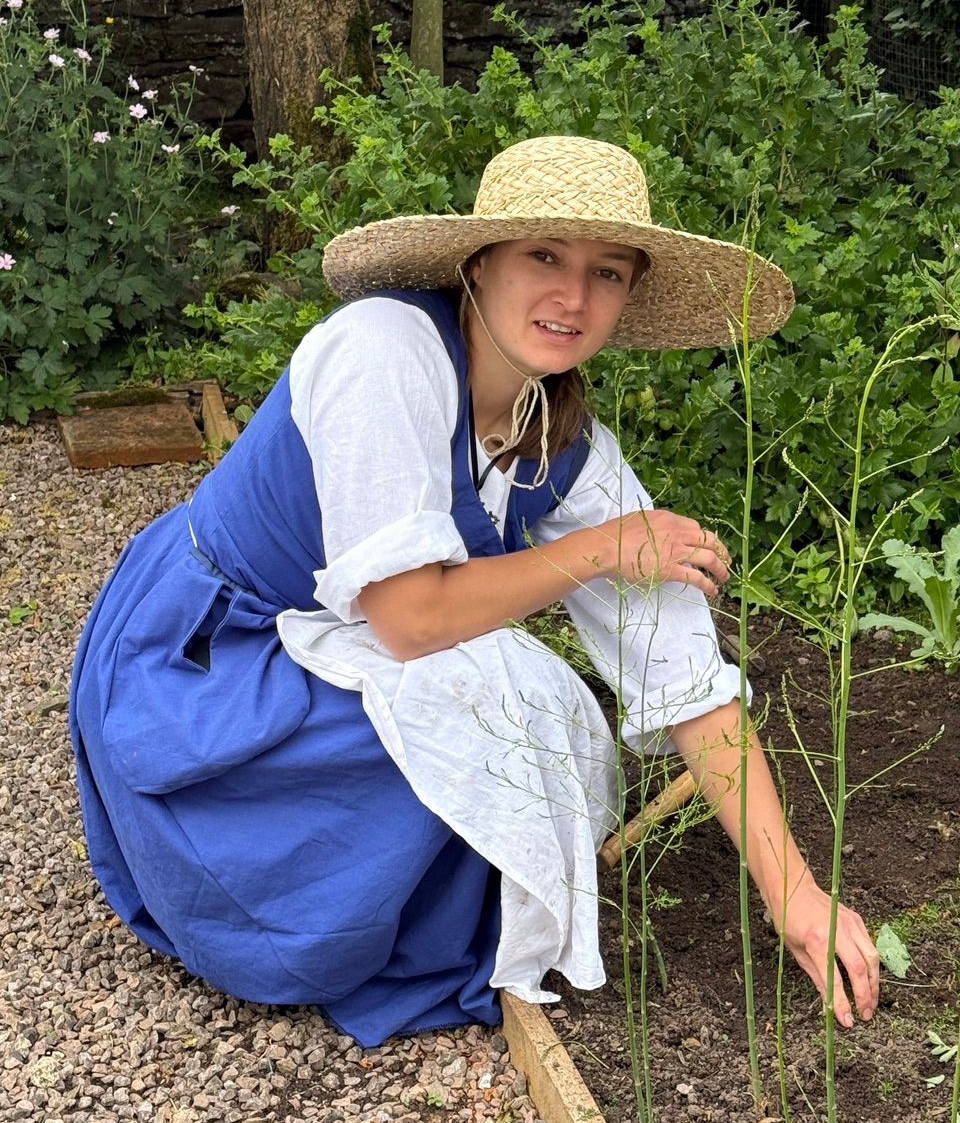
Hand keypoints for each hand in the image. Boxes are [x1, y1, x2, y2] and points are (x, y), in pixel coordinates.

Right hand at [600, 509, 730, 595]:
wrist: (607, 547)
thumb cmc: (616, 533)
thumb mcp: (640, 519)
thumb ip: (655, 525)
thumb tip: (660, 531)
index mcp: (669, 519)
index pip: (695, 527)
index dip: (703, 538)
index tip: (705, 545)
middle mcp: (678, 532)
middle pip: (709, 540)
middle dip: (721, 550)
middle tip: (725, 559)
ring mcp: (676, 552)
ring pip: (708, 558)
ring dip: (720, 568)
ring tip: (725, 576)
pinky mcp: (671, 570)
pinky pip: (696, 577)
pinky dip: (708, 585)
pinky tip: (713, 590)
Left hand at [775, 880, 879, 1027]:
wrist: (792, 887)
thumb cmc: (788, 918)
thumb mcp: (797, 951)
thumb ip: (817, 978)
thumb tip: (830, 1005)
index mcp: (817, 940)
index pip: (834, 979)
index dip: (843, 1003)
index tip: (849, 1021)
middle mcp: (837, 930)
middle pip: (860, 968)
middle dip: (865, 995)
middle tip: (865, 1014)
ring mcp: (850, 923)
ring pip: (872, 957)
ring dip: (874, 983)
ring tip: (871, 1001)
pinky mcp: (856, 919)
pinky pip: (869, 945)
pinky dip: (872, 964)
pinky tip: (868, 978)